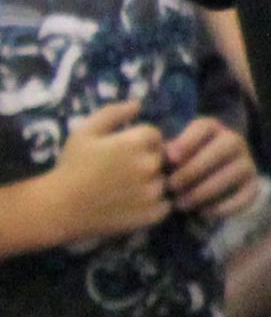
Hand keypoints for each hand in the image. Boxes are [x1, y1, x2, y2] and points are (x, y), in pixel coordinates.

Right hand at [36, 100, 170, 243]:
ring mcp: (154, 191)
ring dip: (151, 182)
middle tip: (122, 172)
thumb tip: (138, 103)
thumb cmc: (71, 167)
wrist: (60, 208)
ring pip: (164, 180)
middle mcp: (150, 165)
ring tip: (125, 189)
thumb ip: (113, 113)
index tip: (120, 153)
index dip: (138, 142)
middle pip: (162, 157)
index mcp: (137, 142)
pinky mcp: (153, 213)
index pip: (154, 135)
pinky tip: (131, 204)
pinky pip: (164, 204)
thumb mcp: (85, 132)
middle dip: (147, 161)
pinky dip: (153, 205)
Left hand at [163, 117, 259, 222]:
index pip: (204, 126)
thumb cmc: (180, 166)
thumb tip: (157, 159)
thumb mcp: (171, 156)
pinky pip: (246, 194)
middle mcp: (234, 141)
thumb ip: (164, 155)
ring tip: (182, 204)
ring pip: (235, 171)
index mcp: (211, 129)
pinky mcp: (253, 185)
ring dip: (206, 189)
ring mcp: (247, 163)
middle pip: (225, 146)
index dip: (188, 141)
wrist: (203, 184)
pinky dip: (225, 206)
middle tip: (172, 186)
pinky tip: (203, 213)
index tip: (171, 158)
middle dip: (196, 168)